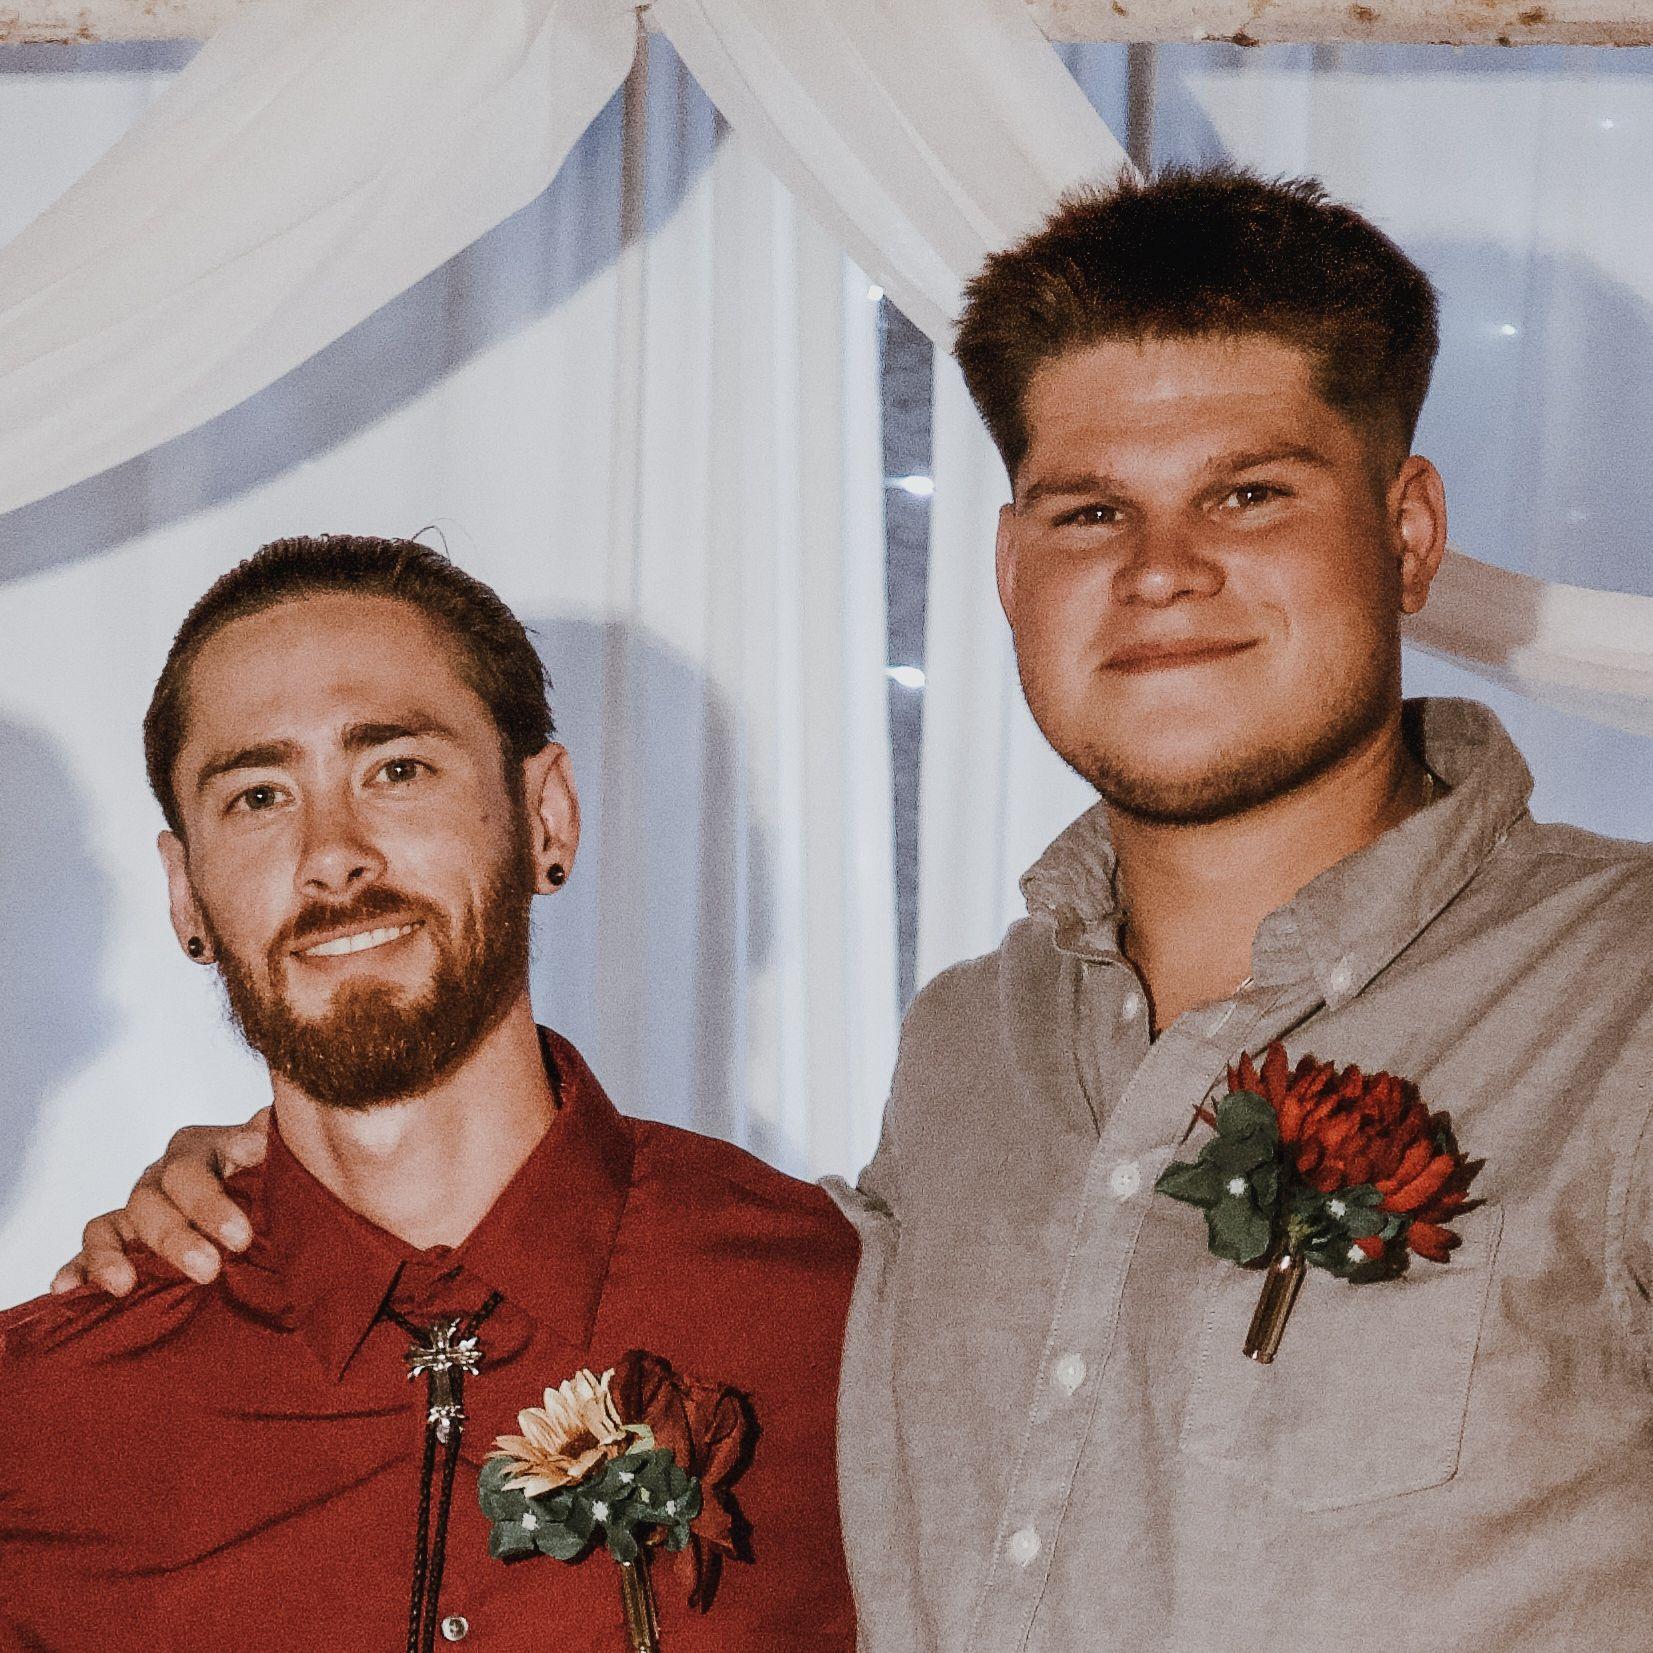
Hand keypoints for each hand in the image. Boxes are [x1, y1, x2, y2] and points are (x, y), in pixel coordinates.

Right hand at [49, 1108, 271, 1295]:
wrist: (267, 1207)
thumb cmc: (277, 1181)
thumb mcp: (283, 1161)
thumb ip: (278, 1145)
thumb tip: (266, 1132)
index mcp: (204, 1149)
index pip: (196, 1167)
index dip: (212, 1202)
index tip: (241, 1238)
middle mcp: (165, 1175)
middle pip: (155, 1200)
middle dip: (180, 1237)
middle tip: (211, 1269)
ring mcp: (138, 1207)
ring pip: (112, 1224)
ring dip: (114, 1255)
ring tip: (125, 1285)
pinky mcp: (119, 1241)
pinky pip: (88, 1251)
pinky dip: (76, 1268)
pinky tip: (65, 1290)